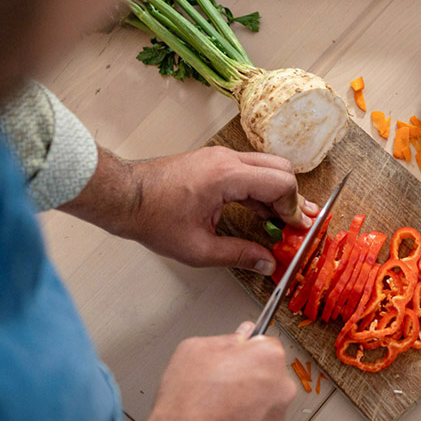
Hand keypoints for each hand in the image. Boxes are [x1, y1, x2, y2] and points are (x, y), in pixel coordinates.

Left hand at [62, 145, 317, 274]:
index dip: (294, 208)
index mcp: (227, 177)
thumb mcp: (198, 248)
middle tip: (295, 225)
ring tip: (282, 221)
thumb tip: (267, 263)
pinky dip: (261, 188)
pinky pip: (249, 169)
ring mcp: (220, 157)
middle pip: (281, 169)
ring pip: (267, 167)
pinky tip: (260, 212)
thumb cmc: (153, 218)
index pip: (281, 183)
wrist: (124, 196)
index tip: (297, 230)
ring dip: (277, 193)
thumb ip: (238, 255)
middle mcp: (227, 159)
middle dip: (292, 198)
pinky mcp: (214, 161)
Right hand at [104, 324, 296, 420]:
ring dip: (246, 402)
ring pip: (262, 401)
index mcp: (268, 356)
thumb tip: (239, 338)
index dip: (243, 351)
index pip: (264, 344)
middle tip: (217, 385)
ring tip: (214, 409)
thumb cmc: (189, 402)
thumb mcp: (195, 350)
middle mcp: (281, 386)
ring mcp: (278, 416)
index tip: (230, 359)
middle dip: (247, 376)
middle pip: (266, 373)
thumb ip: (225, 339)